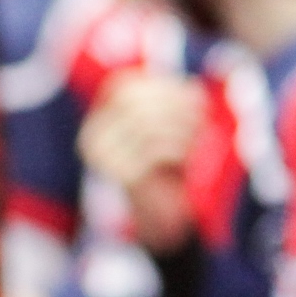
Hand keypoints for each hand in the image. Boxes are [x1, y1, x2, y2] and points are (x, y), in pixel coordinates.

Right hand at [81, 73, 207, 252]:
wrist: (159, 210)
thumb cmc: (166, 160)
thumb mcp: (168, 125)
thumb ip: (175, 102)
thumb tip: (195, 87)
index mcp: (100, 115)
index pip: (126, 87)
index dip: (162, 87)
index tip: (195, 92)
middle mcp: (93, 132)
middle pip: (132, 102)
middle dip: (172, 104)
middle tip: (202, 112)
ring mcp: (100, 154)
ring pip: (143, 125)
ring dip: (178, 126)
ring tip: (198, 133)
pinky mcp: (117, 174)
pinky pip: (149, 152)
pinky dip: (174, 148)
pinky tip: (186, 153)